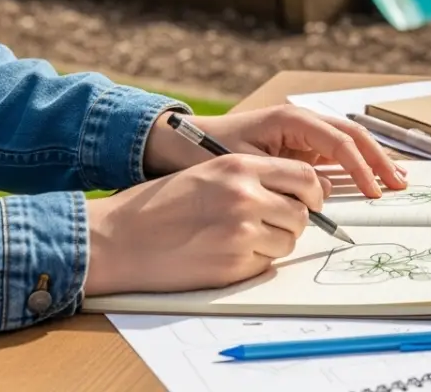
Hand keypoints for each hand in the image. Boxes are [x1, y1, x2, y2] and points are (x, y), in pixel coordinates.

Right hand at [84, 155, 328, 295]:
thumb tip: (300, 190)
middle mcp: (245, 196)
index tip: (311, 200)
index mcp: (240, 166)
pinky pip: (266, 264)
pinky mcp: (233, 265)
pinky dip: (255, 262)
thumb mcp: (208, 172)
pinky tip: (226, 254)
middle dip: (294, 220)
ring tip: (242, 238)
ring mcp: (241, 232)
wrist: (117, 238)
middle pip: (302, 212)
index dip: (313, 191)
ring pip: (288, 240)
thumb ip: (253, 177)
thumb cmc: (159, 205)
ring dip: (275, 242)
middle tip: (275, 224)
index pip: (304, 176)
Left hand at [145, 105, 405, 196]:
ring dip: (373, 161)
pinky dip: (356, 166)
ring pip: (350, 142)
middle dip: (379, 160)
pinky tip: (372, 181)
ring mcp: (303, 132)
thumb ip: (285, 177)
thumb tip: (323, 193)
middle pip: (354, 136)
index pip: (339, 142)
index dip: (360, 167)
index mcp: (292, 118)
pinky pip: (336, 154)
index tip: (374, 191)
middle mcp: (303, 120)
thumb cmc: (205, 150)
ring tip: (397, 181)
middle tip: (399, 185)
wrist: (176, 142)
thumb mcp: (245, 166)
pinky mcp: (300, 146)